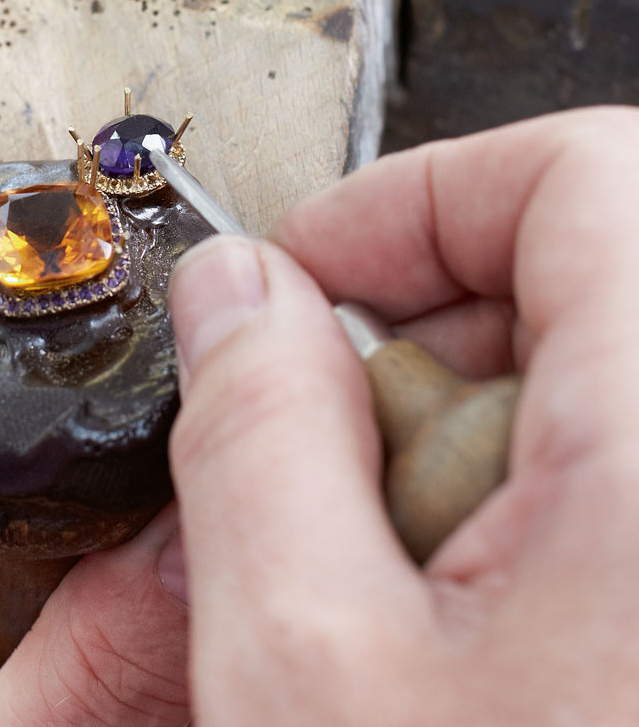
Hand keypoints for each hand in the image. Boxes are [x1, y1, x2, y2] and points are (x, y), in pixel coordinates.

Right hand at [167, 106, 638, 724]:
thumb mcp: (307, 665)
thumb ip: (255, 436)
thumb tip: (235, 290)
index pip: (581, 173)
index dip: (417, 195)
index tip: (317, 265)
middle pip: (577, 266)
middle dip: (413, 323)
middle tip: (326, 428)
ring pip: (585, 371)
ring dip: (454, 427)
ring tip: (395, 562)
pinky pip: (609, 461)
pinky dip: (511, 493)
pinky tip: (464, 608)